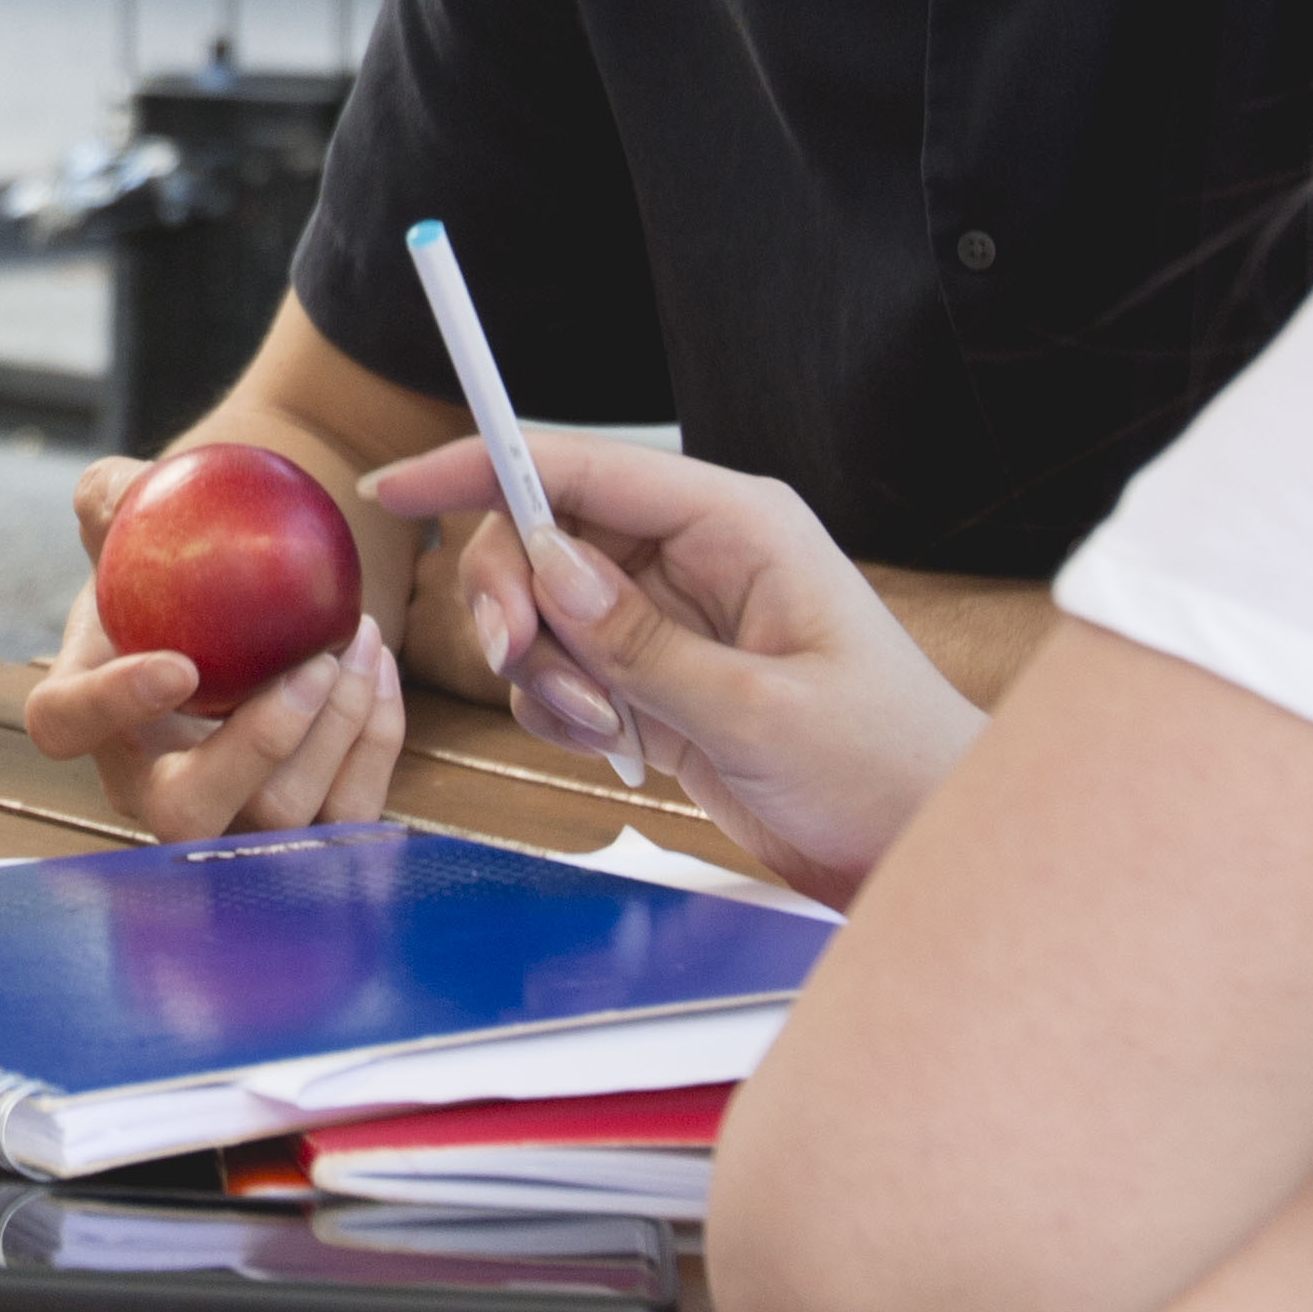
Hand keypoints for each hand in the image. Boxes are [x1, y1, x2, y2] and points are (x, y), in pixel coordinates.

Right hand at [17, 451, 409, 836]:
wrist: (238, 602)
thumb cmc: (172, 557)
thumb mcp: (133, 512)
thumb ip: (115, 494)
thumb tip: (124, 496)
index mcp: (89, 712)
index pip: (66, 727)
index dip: (112, 707)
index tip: (179, 663)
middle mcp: (150, 784)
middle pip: (185, 816)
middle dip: (257, 751)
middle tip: (313, 668)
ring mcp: (229, 814)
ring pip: (281, 817)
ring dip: (337, 730)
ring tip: (358, 639)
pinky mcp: (304, 823)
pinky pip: (347, 811)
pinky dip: (375, 740)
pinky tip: (378, 663)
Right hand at [362, 430, 985, 906]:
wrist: (916, 846)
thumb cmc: (880, 765)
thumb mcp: (759, 708)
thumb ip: (643, 641)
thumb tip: (550, 566)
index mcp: (735, 523)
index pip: (581, 466)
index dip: (479, 464)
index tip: (396, 486)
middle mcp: (695, 556)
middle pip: (543, 535)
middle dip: (511, 601)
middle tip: (516, 664)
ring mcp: (671, 617)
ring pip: (542, 611)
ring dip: (545, 674)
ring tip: (613, 732)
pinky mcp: (656, 677)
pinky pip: (563, 670)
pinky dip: (562, 710)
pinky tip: (621, 748)